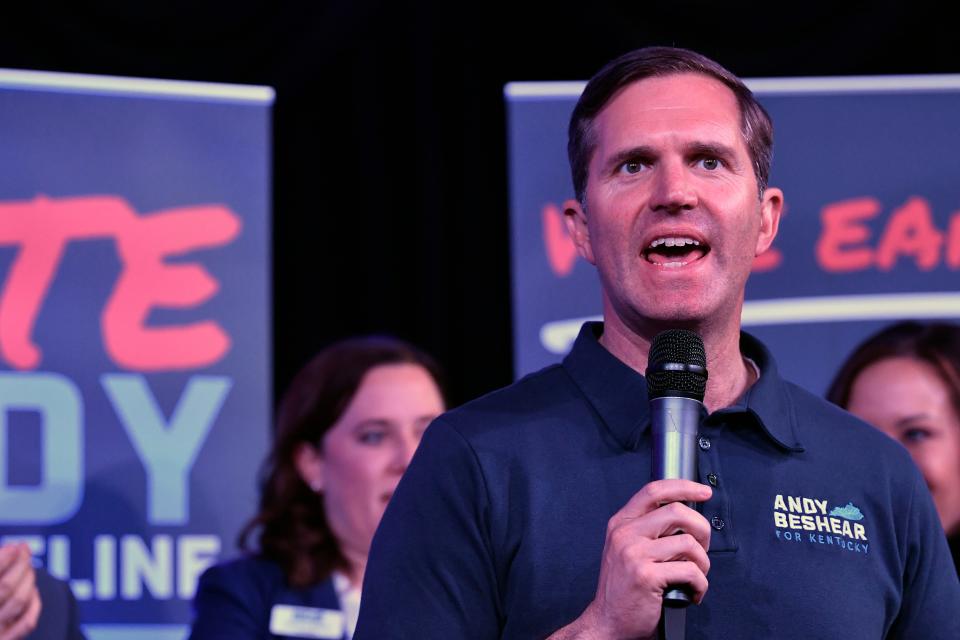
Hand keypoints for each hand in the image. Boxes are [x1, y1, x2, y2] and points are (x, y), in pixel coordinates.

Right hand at [0, 544, 40, 639]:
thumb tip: (10, 550)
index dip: (3, 558)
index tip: (14, 546)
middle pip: (5, 587)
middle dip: (20, 564)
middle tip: (25, 549)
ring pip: (18, 601)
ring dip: (28, 579)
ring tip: (28, 567)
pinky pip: (27, 622)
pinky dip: (34, 603)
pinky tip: (32, 591)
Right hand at [569, 479, 712, 639]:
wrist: (608, 622)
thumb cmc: (623, 588)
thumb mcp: (626, 549)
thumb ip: (647, 529)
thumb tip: (685, 517)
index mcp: (621, 524)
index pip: (654, 491)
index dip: (683, 487)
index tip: (702, 492)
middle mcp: (625, 534)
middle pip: (677, 512)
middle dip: (701, 530)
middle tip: (703, 547)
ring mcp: (634, 554)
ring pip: (688, 543)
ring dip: (703, 563)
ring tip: (695, 576)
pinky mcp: (646, 576)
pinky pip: (690, 571)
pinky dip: (700, 584)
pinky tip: (692, 592)